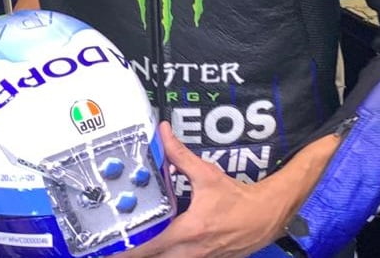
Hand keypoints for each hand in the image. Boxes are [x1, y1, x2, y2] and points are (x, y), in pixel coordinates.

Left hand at [120, 122, 291, 257]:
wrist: (265, 215)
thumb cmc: (236, 197)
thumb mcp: (207, 175)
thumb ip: (180, 155)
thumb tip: (163, 133)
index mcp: (188, 231)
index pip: (151, 247)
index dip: (130, 250)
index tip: (113, 248)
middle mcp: (192, 251)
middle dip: (137, 255)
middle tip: (118, 248)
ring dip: (154, 257)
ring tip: (135, 247)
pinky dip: (170, 257)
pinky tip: (163, 248)